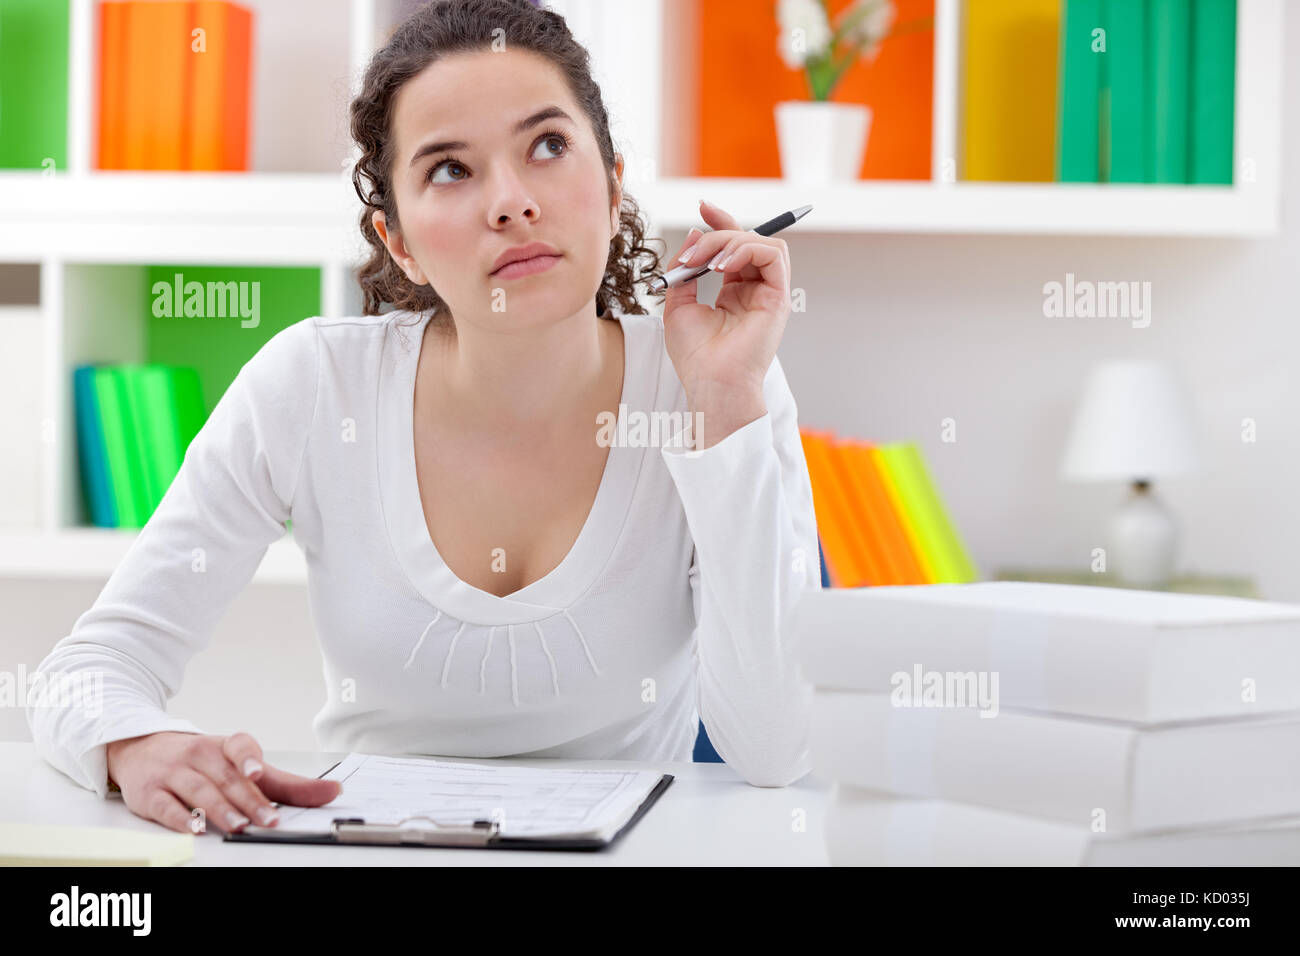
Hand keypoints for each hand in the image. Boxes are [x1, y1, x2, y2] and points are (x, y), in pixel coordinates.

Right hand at [105, 731, 341, 834]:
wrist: (141, 748)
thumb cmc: (202, 761)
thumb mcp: (243, 766)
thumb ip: (286, 784)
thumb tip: (331, 792)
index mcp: (226, 746)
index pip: (240, 747)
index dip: (249, 759)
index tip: (258, 772)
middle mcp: (199, 754)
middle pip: (226, 778)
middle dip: (249, 800)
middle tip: (268, 820)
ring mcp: (173, 772)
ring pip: (199, 790)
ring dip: (219, 809)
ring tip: (239, 826)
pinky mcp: (150, 793)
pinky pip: (165, 806)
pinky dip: (180, 818)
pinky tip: (194, 828)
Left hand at [661, 200, 791, 443]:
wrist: (710, 384)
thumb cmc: (696, 356)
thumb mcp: (677, 304)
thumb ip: (684, 269)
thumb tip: (694, 233)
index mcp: (735, 292)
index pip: (734, 246)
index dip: (720, 222)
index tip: (702, 207)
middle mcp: (755, 290)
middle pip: (747, 239)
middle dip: (716, 235)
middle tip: (690, 255)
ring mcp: (769, 293)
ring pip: (761, 242)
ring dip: (730, 242)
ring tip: (707, 263)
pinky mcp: (779, 298)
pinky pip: (774, 254)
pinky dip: (748, 250)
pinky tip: (723, 267)